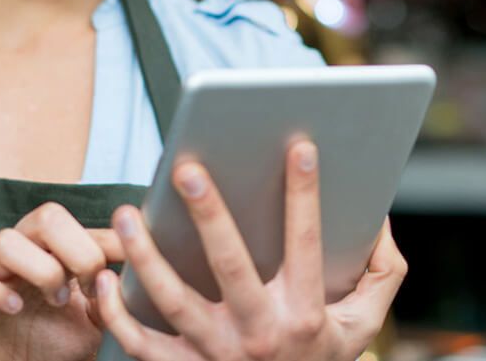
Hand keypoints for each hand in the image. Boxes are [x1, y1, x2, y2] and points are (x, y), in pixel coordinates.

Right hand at [0, 201, 123, 360]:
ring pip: (6, 241)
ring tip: (56, 300)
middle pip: (46, 216)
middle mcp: (21, 254)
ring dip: (40, 270)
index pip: (83, 224)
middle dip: (77, 249)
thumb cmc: (49, 345)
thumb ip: (116, 296)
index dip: (111, 241)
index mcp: (54, 253)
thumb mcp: (94, 322)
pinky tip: (14, 309)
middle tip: (89, 286)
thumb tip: (145, 271)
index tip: (130, 266)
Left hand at [93, 139, 408, 360]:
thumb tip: (378, 218)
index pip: (306, 244)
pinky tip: (102, 276)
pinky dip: (117, 313)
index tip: (300, 146)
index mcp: (304, 315)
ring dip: (147, 256)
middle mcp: (259, 335)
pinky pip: (141, 344)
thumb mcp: (365, 324)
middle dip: (210, 215)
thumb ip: (383, 272)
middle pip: (230, 266)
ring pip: (174, 302)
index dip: (305, 195)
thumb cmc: (322, 358)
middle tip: (188, 168)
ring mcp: (216, 356)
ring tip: (128, 213)